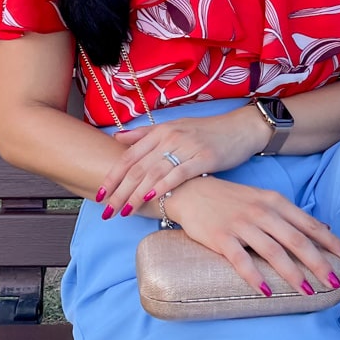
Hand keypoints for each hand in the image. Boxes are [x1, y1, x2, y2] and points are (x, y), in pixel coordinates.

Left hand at [96, 105, 269, 218]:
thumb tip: (117, 138)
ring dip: (136, 194)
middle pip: (138, 168)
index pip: (129, 156)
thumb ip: (144, 134)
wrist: (240, 128)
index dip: (112, 176)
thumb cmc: (206, 132)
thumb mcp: (173, 127)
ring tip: (124, 211)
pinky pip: (178, 174)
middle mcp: (170, 137)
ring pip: (154, 173)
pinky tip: (151, 199)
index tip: (100, 194)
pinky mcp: (204, 157)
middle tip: (107, 211)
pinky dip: (163, 186)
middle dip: (120, 191)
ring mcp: (186, 147)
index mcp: (160, 132)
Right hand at [153, 174, 339, 297]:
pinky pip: (241, 260)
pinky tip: (267, 291)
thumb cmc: (232, 199)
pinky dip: (255, 277)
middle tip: (332, 282)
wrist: (191, 191)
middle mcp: (262, 212)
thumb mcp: (265, 200)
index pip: (309, 224)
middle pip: (296, 240)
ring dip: (292, 274)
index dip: (330, 242)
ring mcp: (242, 224)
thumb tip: (324, 228)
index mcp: (276, 202)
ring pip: (273, 252)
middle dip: (318, 263)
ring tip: (307, 292)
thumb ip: (292, 215)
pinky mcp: (221, 237)